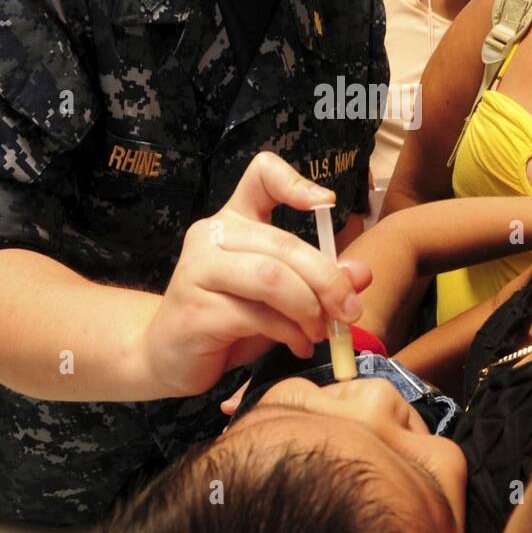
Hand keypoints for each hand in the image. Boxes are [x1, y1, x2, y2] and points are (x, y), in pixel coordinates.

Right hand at [132, 152, 370, 398]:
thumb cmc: (228, 319)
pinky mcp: (196, 310)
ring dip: (309, 308)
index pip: (260, 175)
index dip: (295, 182)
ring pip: (271, 277)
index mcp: (232, 220)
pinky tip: (299, 346)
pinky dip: (289, 333)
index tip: (326, 204)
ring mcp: (198, 270)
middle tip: (350, 310)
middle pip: (283, 243)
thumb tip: (362, 273)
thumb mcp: (280, 297)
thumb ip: (318, 281)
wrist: (168, 357)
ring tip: (321, 331)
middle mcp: (211, 236)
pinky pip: (257, 315)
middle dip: (327, 279)